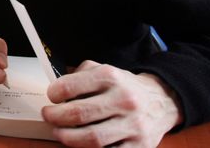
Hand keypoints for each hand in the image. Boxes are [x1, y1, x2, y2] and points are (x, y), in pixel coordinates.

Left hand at [42, 60, 182, 146]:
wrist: (161, 100)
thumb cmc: (123, 87)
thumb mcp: (103, 70)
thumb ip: (79, 76)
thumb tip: (56, 91)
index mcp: (110, 77)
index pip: (72, 86)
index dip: (55, 93)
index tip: (51, 97)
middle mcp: (123, 100)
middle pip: (79, 114)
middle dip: (56, 117)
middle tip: (48, 116)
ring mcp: (132, 125)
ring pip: (92, 138)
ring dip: (68, 138)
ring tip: (60, 133)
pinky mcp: (139, 145)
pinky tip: (81, 143)